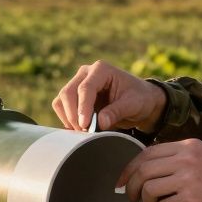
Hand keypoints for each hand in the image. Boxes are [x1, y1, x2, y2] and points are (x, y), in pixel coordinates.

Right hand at [52, 60, 166, 131]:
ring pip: (61, 101)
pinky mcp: (74, 97)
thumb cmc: (139, 99)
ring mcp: (78, 84)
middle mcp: (86, 73)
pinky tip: (80, 129)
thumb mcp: (133, 105)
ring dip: (68, 118)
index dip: (83, 107)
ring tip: (84, 131)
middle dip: (73, 114)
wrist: (140, 101)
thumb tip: (100, 123)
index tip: (85, 125)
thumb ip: (117, 112)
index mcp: (101, 69)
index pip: (86, 88)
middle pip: (68, 93)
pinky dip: (67, 120)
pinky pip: (62, 108)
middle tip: (84, 131)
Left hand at [116, 139, 201, 201]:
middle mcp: (186, 158)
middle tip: (131, 197)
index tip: (123, 180)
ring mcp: (187, 178)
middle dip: (131, 185)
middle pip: (143, 169)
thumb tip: (149, 173)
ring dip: (147, 201)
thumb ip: (180, 160)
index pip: (148, 152)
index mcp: (188, 146)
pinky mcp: (190, 199)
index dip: (131, 167)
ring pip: (148, 188)